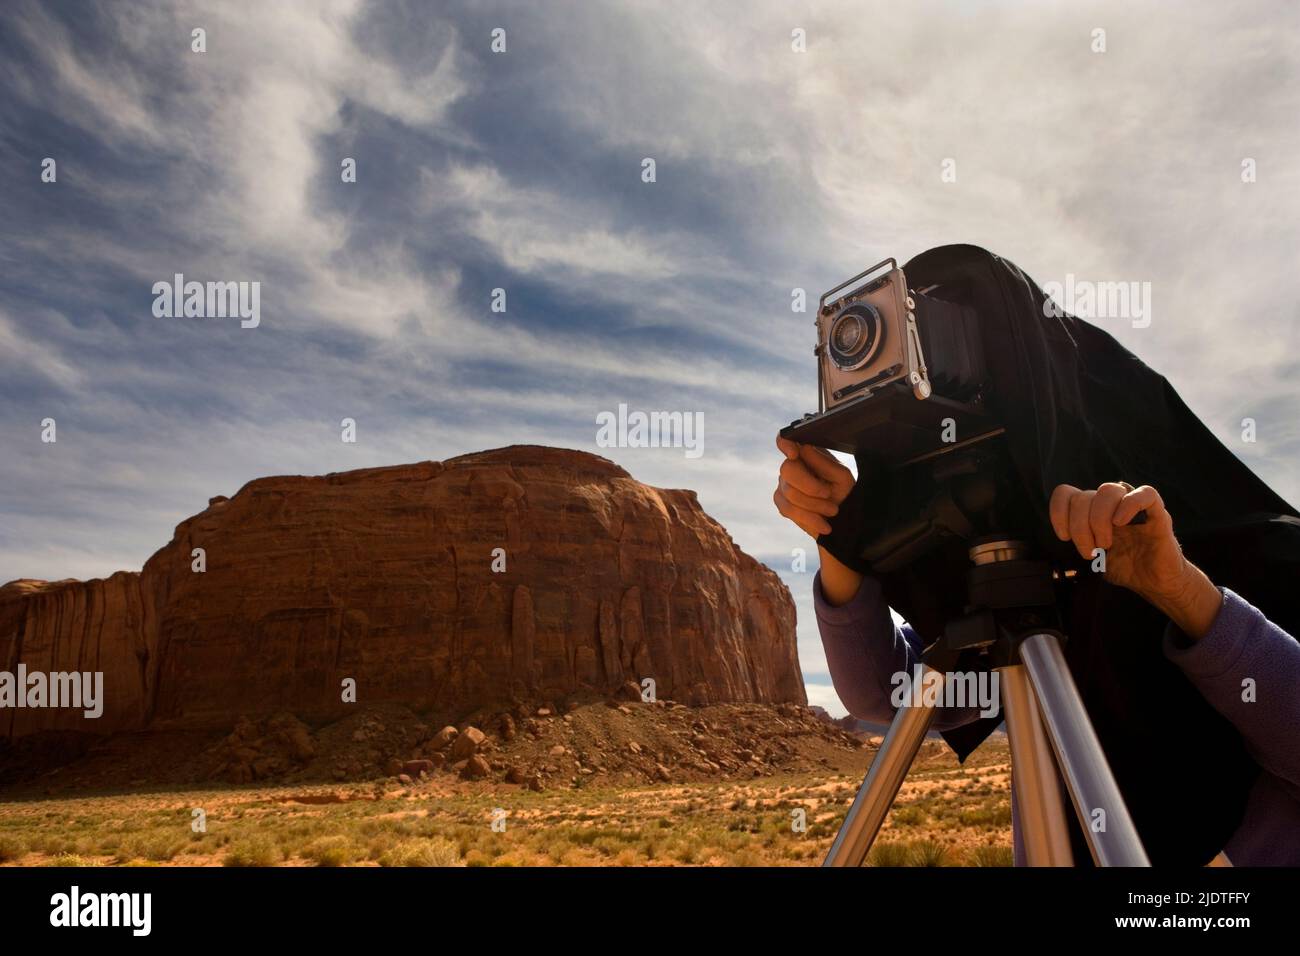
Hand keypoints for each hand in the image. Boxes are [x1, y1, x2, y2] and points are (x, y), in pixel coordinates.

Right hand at [773, 435, 854, 537]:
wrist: (843, 520)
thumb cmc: (844, 493)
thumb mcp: (841, 478)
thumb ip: (824, 463)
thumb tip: (804, 448)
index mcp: (807, 453)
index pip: (785, 439)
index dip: (785, 443)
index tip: (794, 454)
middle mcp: (792, 466)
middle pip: (788, 469)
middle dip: (811, 487)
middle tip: (829, 495)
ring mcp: (783, 484)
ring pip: (790, 493)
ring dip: (815, 506)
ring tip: (833, 511)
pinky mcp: (781, 502)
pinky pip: (788, 510)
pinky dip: (809, 518)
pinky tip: (823, 525)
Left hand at [1049, 482, 1222, 638]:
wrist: (1155, 583)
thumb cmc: (1125, 567)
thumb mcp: (1093, 555)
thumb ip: (1079, 539)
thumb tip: (1065, 532)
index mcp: (1093, 511)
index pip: (1067, 493)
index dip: (1059, 512)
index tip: (1064, 537)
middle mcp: (1112, 504)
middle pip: (1084, 496)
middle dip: (1080, 528)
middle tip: (1090, 552)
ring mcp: (1134, 507)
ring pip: (1108, 490)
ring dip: (1099, 519)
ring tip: (1105, 545)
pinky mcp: (1158, 514)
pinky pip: (1146, 494)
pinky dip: (1129, 505)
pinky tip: (1121, 523)